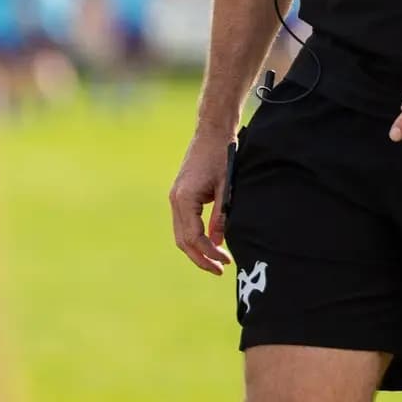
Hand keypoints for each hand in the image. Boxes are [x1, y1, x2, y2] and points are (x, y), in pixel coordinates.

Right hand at [168, 130, 234, 274]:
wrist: (212, 131)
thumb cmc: (222, 155)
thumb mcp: (226, 187)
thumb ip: (221, 215)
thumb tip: (218, 241)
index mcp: (184, 198)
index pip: (194, 236)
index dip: (209, 252)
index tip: (225, 262)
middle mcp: (175, 199)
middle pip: (183, 240)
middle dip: (200, 257)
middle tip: (220, 269)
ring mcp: (175, 197)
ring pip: (181, 233)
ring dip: (197, 249)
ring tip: (216, 260)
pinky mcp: (180, 194)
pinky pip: (183, 223)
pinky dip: (194, 236)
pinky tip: (209, 242)